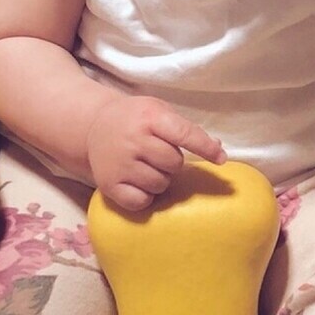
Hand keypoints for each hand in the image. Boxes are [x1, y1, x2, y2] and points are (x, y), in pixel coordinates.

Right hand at [86, 94, 226, 211]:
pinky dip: (145, 196)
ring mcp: (120, 164)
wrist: (93, 126)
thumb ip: (186, 129)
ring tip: (146, 166)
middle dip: (172, 162)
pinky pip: (142, 202)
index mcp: (149, 117)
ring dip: (160, 179)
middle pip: (174, 163)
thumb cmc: (135, 119)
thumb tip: (218, 147)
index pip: (184, 134)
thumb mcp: (159, 112)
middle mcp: (133, 140)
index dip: (206, 148)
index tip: (221, 159)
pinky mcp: (109, 185)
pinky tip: (137, 182)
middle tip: (158, 154)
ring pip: (161, 184)